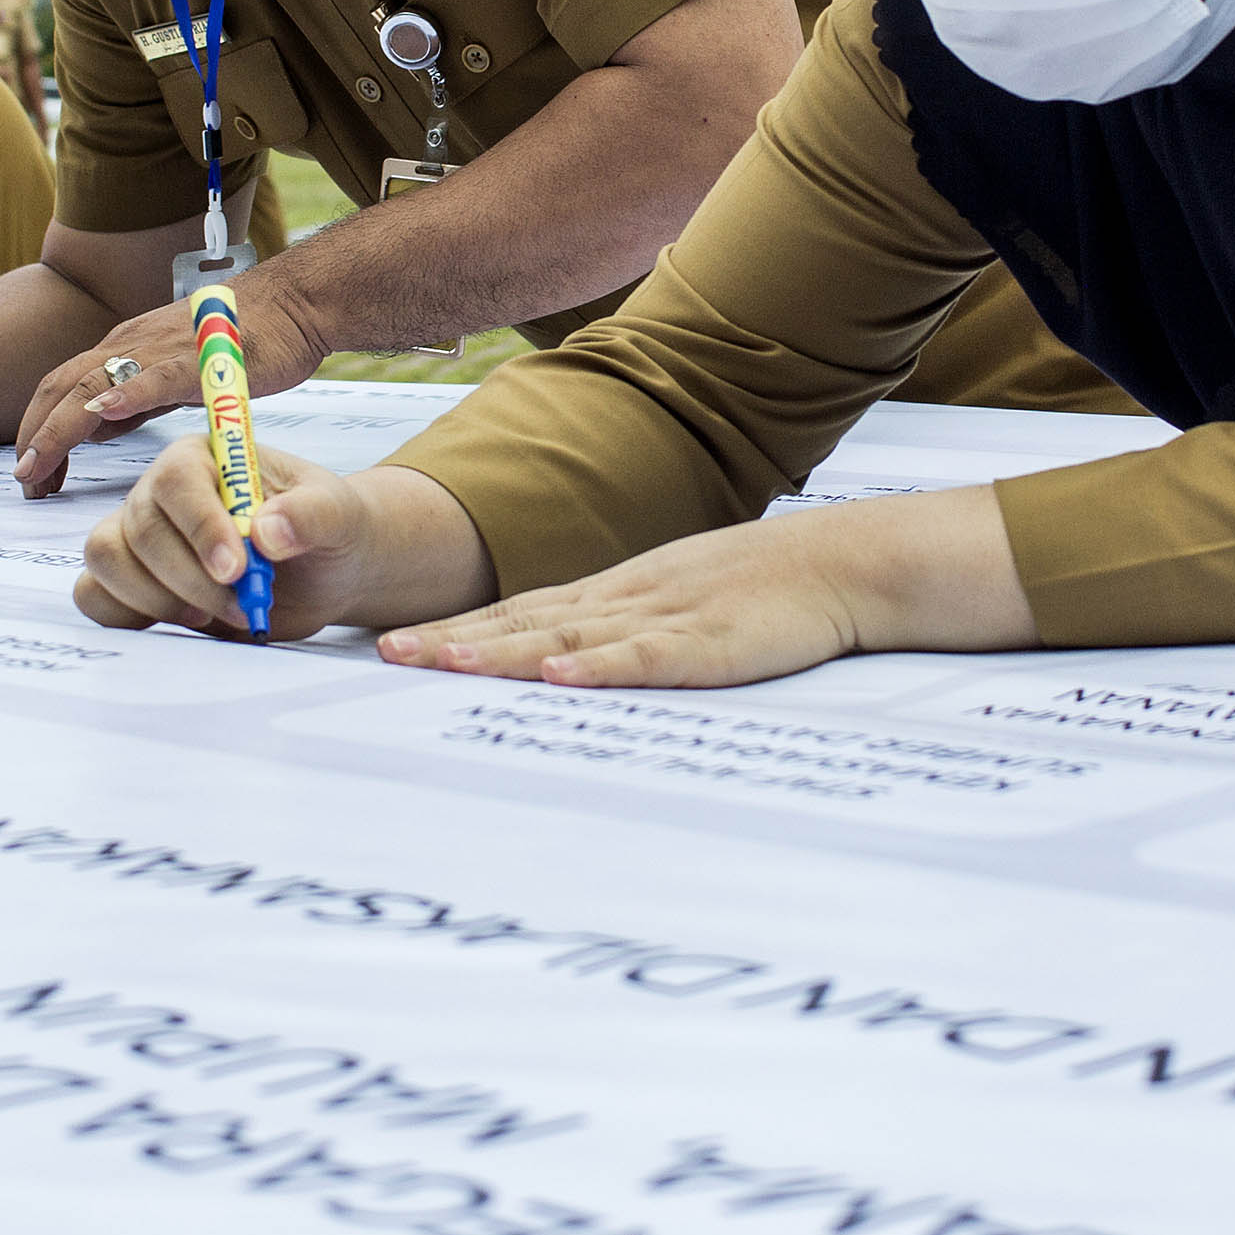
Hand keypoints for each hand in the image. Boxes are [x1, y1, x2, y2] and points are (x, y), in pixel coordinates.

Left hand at [14, 282, 330, 498]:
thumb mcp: (173, 376)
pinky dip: (125, 396)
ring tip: (38, 465)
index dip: (38, 430)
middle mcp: (130, 344)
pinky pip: (154, 377)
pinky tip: (105, 415)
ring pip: (94, 386)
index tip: (32, 474)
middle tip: (24, 482)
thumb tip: (98, 426)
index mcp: (124, 349)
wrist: (294, 304)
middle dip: (34, 436)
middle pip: (61, 389)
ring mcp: (161, 350)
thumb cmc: (244, 340)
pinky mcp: (198, 359)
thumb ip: (135, 401)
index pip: (62, 391)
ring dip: (59, 428)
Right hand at [76, 444, 489, 641]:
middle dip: (191, 578)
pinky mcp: (133, 580)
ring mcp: (139, 536)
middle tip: (244, 604)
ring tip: (218, 612)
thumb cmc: (328, 530)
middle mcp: (161, 491)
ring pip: (107, 559)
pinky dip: (127, 615)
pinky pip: (94, 594)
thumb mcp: (338, 516)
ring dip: (159, 599)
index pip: (176, 481)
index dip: (200, 527)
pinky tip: (183, 621)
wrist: (324, 571)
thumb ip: (312, 514)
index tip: (238, 569)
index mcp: (204, 456)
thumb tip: (267, 531)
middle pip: (140, 529)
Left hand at [374, 487, 1036, 690]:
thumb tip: (566, 663)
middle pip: (528, 622)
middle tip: (387, 655)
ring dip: (505, 651)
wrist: (847, 561)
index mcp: (621, 592)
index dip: (459, 630)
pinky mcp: (716, 643)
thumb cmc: (764, 591)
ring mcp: (670, 617)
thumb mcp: (682, 602)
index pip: (524, 612)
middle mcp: (631, 599)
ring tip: (444, 662)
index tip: (395, 645)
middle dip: (456, 642)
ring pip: (573, 636)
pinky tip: (561, 673)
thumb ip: (627, 630)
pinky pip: (651, 656)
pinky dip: (603, 665)